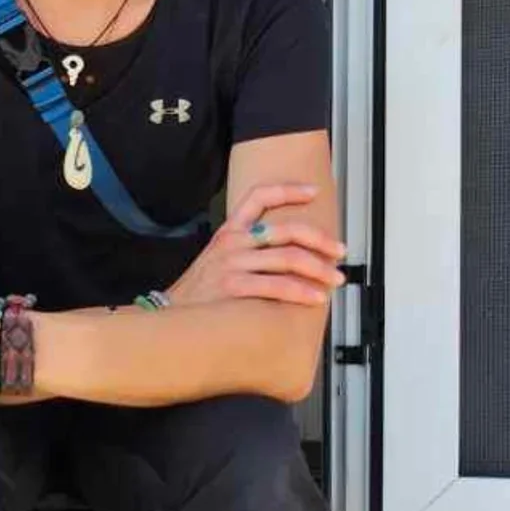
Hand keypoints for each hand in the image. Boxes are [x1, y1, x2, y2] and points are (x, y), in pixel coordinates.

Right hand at [167, 183, 345, 307]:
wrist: (170, 320)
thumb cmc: (198, 295)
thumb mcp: (216, 260)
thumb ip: (245, 250)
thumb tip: (287, 252)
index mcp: (230, 231)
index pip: (259, 196)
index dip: (289, 190)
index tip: (314, 192)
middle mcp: (233, 242)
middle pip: (287, 231)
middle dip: (321, 240)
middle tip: (339, 251)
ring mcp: (232, 264)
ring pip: (289, 258)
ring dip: (319, 269)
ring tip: (335, 279)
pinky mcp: (233, 287)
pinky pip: (277, 286)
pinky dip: (302, 292)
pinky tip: (315, 298)